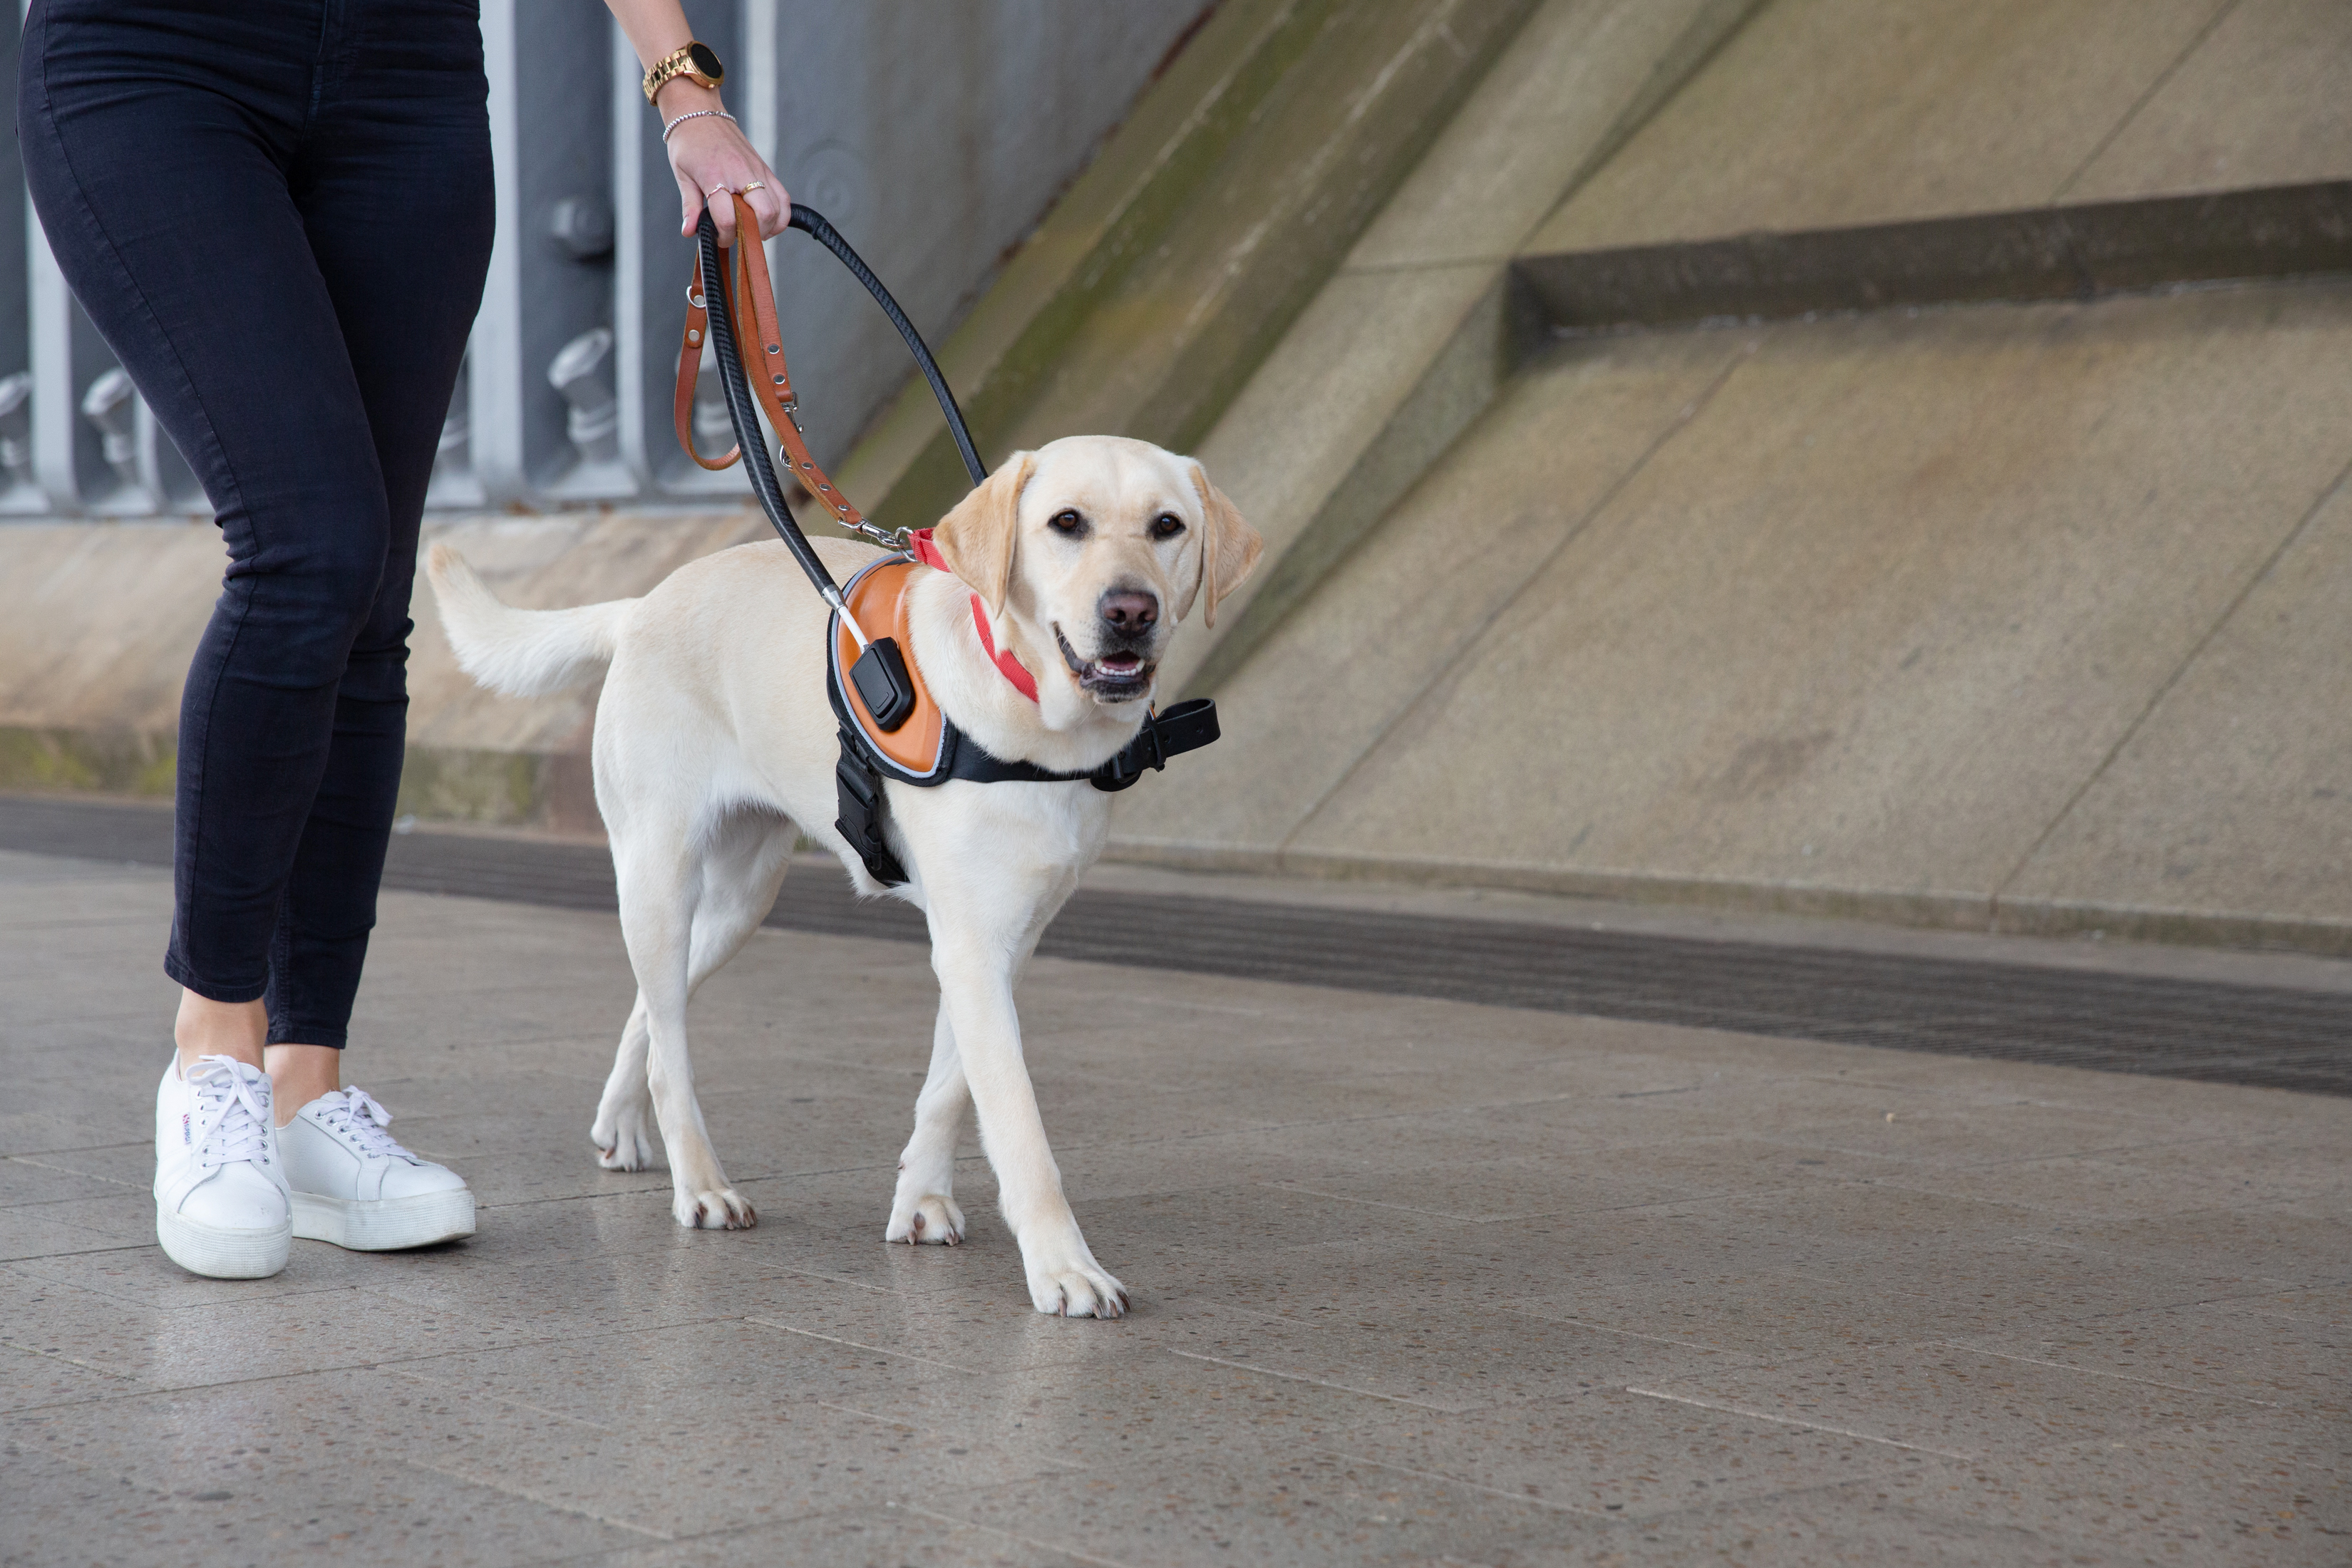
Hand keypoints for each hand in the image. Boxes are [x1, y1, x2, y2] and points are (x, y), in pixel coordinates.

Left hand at [664, 102, 787, 245]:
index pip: (728, 218)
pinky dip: (781, 215)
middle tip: (740, 236)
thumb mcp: (682, 174)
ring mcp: (757, 170)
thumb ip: (690, 206)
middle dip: (753, 234)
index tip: (719, 238)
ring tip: (754, 230)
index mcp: (715, 175)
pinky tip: (768, 221)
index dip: (725, 236)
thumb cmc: (688, 143)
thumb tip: (689, 231)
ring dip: (769, 227)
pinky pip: (783, 197)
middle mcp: (741, 173)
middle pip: (763, 214)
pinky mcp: (765, 169)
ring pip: (778, 208)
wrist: (700, 113)